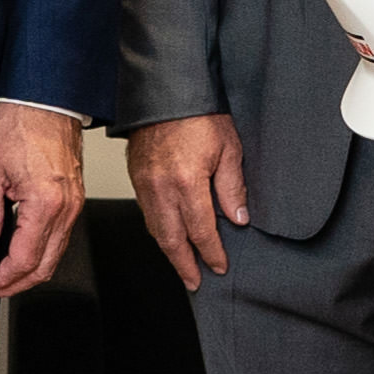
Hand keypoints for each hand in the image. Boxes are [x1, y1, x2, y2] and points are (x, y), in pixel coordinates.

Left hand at [0, 103, 88, 300]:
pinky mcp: (74, 196)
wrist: (44, 96)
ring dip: (30, 270)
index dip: (2, 279)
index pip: (24, 258)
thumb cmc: (18, 123)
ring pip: (56, 253)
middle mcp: (66, 207)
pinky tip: (21, 251)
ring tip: (3, 275)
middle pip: (46, 265)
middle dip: (17, 284)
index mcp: (45, 203)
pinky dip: (41, 251)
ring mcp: (74, 203)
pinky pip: (60, 235)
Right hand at [127, 111, 249, 289]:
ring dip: (170, 251)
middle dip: (185, 264)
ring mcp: (145, 184)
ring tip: (183, 265)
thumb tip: (238, 218)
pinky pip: (146, 214)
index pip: (201, 231)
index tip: (219, 266)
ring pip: (156, 230)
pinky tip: (168, 236)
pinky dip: (158, 231)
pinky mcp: (136, 178)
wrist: (165, 91)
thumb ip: (232, 187)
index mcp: (187, 182)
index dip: (212, 253)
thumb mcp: (228, 148)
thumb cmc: (198, 114)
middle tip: (195, 282)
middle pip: (172, 240)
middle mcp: (161, 188)